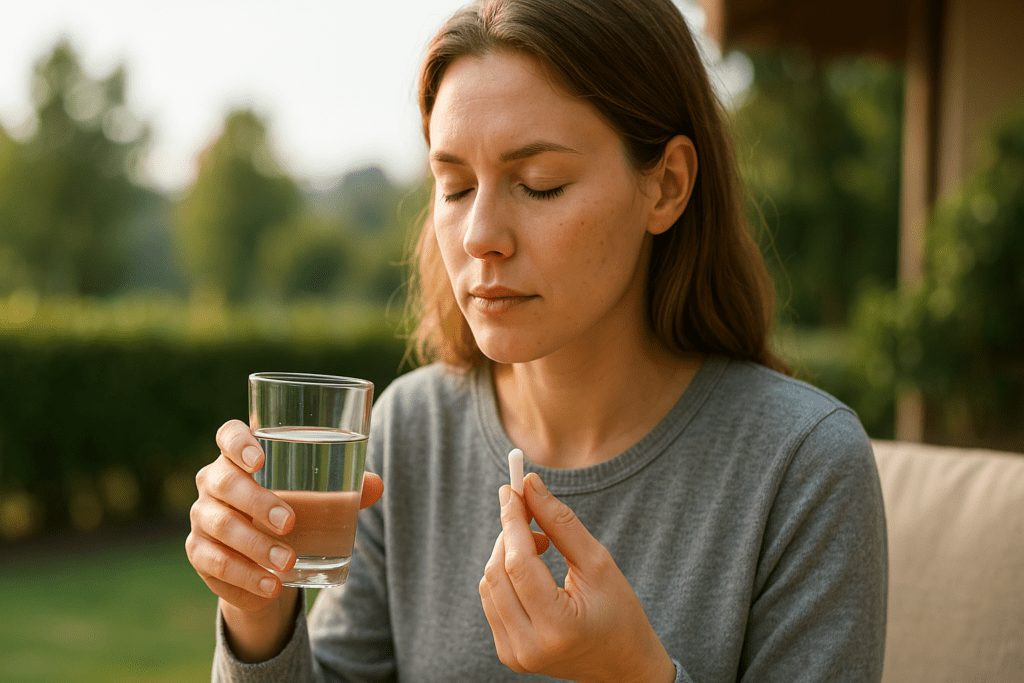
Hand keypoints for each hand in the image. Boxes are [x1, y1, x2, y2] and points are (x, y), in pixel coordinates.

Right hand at [185, 419, 383, 611]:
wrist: (265, 558)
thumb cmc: (295, 508)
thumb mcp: (319, 497)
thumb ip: (347, 488)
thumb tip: (376, 485)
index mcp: (240, 456)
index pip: (228, 436)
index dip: (238, 444)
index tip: (260, 459)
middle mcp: (214, 481)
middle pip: (225, 482)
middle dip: (257, 502)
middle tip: (290, 522)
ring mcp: (202, 516)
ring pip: (219, 526)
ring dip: (254, 545)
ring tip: (287, 562)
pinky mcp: (199, 552)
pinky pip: (214, 563)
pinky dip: (244, 576)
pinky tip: (270, 585)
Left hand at [479, 473, 674, 682]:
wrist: (622, 665)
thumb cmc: (619, 612)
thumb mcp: (597, 563)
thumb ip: (561, 523)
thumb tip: (530, 485)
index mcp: (558, 627)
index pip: (519, 564)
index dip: (512, 521)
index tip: (512, 489)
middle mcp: (529, 647)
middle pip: (498, 573)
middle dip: (509, 533)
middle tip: (529, 511)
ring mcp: (515, 655)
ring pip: (490, 585)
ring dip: (506, 553)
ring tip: (540, 545)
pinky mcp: (508, 654)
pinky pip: (492, 600)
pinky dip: (505, 575)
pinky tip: (530, 569)